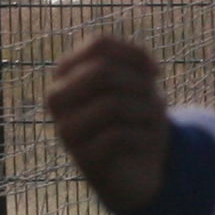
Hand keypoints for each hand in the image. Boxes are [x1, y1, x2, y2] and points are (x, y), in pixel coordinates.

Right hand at [46, 34, 171, 214]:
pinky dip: (144, 135)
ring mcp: (66, 129)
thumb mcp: (138, 82)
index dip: (135, 54)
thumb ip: (133, 62)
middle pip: (103, 71)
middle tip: (157, 99)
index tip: (155, 72)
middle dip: (139, 84)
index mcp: (66, 72)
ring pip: (112, 105)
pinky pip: (117, 136)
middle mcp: (56, 98)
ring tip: (157, 119)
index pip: (99, 44)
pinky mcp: (82, 159)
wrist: (136, 169)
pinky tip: (149, 140)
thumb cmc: (135, 116)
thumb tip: (146, 68)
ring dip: (147, 110)